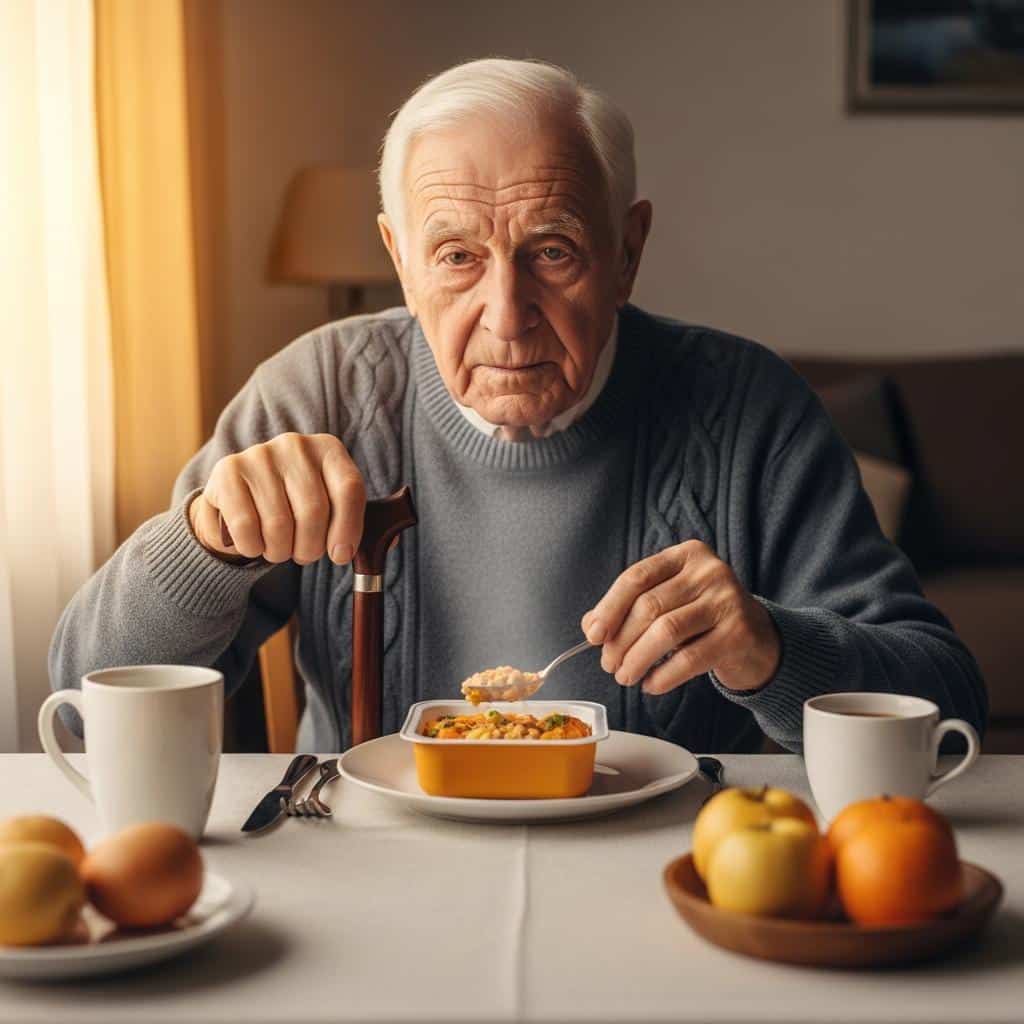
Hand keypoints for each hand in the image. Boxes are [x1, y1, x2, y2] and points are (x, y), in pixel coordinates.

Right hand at [188, 433, 365, 565]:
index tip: (340, 556)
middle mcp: (295, 444)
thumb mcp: (330, 509)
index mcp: (329, 450)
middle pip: (314, 510)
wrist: (239, 502)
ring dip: (280, 551)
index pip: (349, 489)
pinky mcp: (227, 471)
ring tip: (279, 549)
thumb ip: (358, 524)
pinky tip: (255, 543)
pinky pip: (247, 527)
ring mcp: (259, 454)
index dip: (348, 529)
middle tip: (304, 555)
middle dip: (310, 547)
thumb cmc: (295, 508)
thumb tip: (385, 544)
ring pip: (279, 524)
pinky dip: (253, 547)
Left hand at [581, 540, 780, 694]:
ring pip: (666, 631)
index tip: (593, 636)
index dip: (609, 608)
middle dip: (621, 640)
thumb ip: (629, 607)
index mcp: (686, 555)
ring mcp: (728, 600)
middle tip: (609, 664)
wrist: (757, 638)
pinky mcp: (739, 633)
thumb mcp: (668, 601)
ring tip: (625, 676)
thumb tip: (591, 626)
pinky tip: (651, 684)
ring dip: (638, 659)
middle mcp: (709, 571)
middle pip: (649, 606)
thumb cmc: (702, 618)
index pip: (637, 577)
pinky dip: (663, 676)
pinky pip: (689, 659)